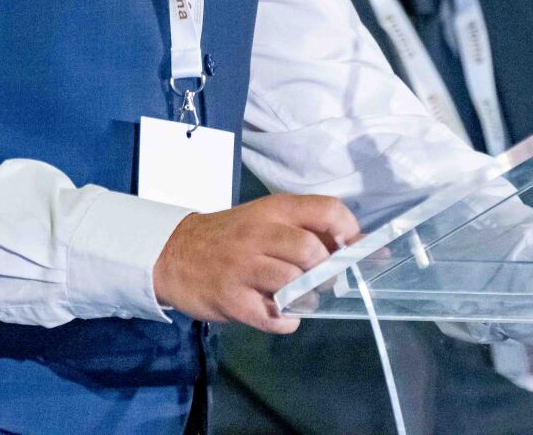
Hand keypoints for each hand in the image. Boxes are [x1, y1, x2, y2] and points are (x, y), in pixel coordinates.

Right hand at [152, 194, 358, 333]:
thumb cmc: (229, 237)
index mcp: (273, 210)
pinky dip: (286, 321)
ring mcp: (243, 267)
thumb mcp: (263, 220)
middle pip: (313, 251)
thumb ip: (304, 231)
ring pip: (295, 283)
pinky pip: (273, 317)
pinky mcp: (231, 299)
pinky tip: (278, 314)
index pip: (327, 210)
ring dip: (306, 298)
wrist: (173, 253)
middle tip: (319, 281)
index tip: (351, 251)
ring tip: (297, 298)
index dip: (350, 233)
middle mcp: (259, 234)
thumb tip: (359, 248)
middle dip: (326, 272)